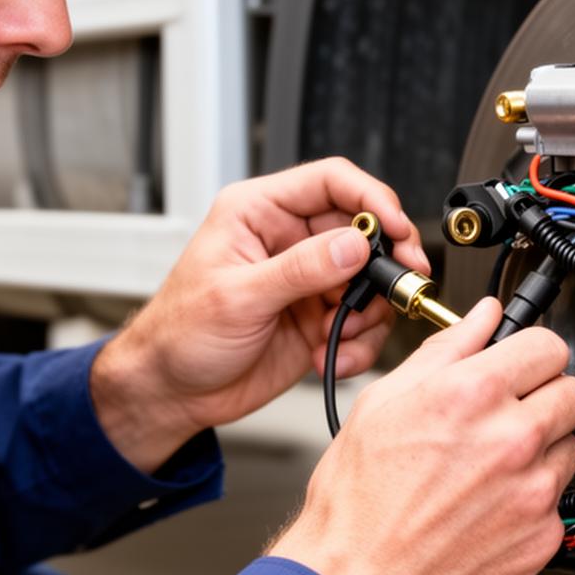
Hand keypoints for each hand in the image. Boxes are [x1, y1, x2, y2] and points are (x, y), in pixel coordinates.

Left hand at [92, 158, 428, 470]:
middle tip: (402, 284)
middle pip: (363, 230)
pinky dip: (358, 344)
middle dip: (386, 262)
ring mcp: (308, 280)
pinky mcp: (319, 317)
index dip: (371, 198)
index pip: (330, 181)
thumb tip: (353, 245)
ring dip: (369, 313)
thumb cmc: (179, 334)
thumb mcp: (237, 297)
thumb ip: (300, 269)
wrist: (172, 392)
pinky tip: (330, 357)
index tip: (396, 228)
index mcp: (260, 213)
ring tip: (342, 335)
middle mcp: (289, 240)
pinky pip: (362, 323)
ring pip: (370, 280)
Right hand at [267, 298, 574, 574]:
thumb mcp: (383, 403)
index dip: (534, 353)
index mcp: (472, 394)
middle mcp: (511, 439)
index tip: (525, 364)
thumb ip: (446, 351)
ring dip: (543, 450)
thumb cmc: (358, 501)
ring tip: (493, 467)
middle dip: (547, 396)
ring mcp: (533, 492)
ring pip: (572, 447)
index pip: (549, 346)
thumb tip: (483, 318)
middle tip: (514, 413)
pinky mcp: (543, 536)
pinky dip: (534, 500)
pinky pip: (558, 501)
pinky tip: (491, 506)